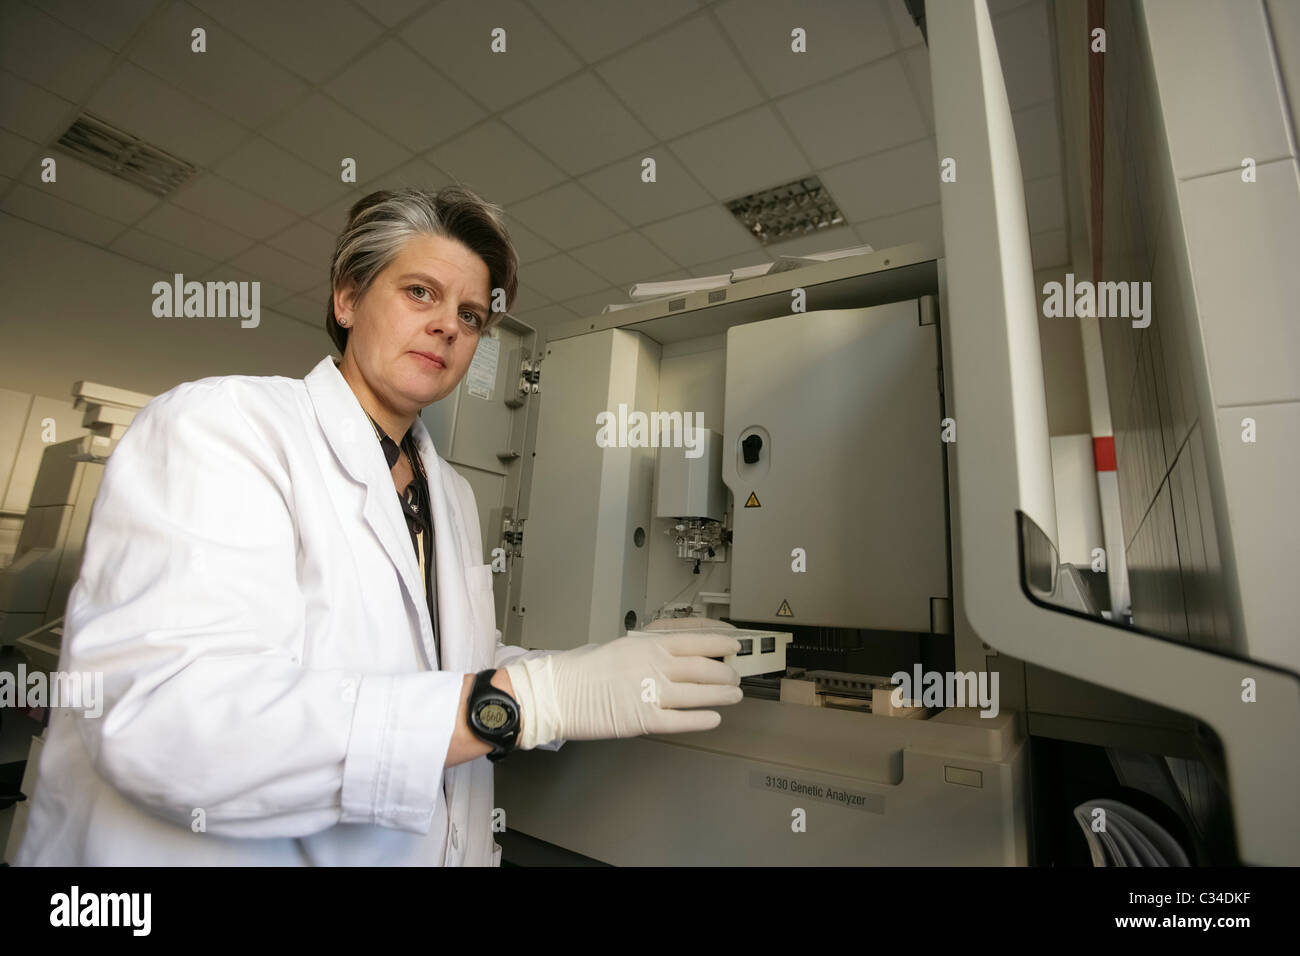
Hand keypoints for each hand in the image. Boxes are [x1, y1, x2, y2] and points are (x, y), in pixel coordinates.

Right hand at [504, 633, 742, 748]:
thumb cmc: (580, 669)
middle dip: (725, 673)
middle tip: (735, 677)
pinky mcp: (645, 719)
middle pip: (705, 668)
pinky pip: (682, 720)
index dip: (720, 642)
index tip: (734, 644)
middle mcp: (656, 665)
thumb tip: (670, 655)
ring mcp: (652, 692)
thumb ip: (647, 651)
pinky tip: (714, 719)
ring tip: (734, 696)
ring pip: (700, 693)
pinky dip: (702, 719)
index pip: (696, 640)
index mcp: (648, 644)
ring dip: (722, 695)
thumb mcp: (619, 647)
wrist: (556, 692)